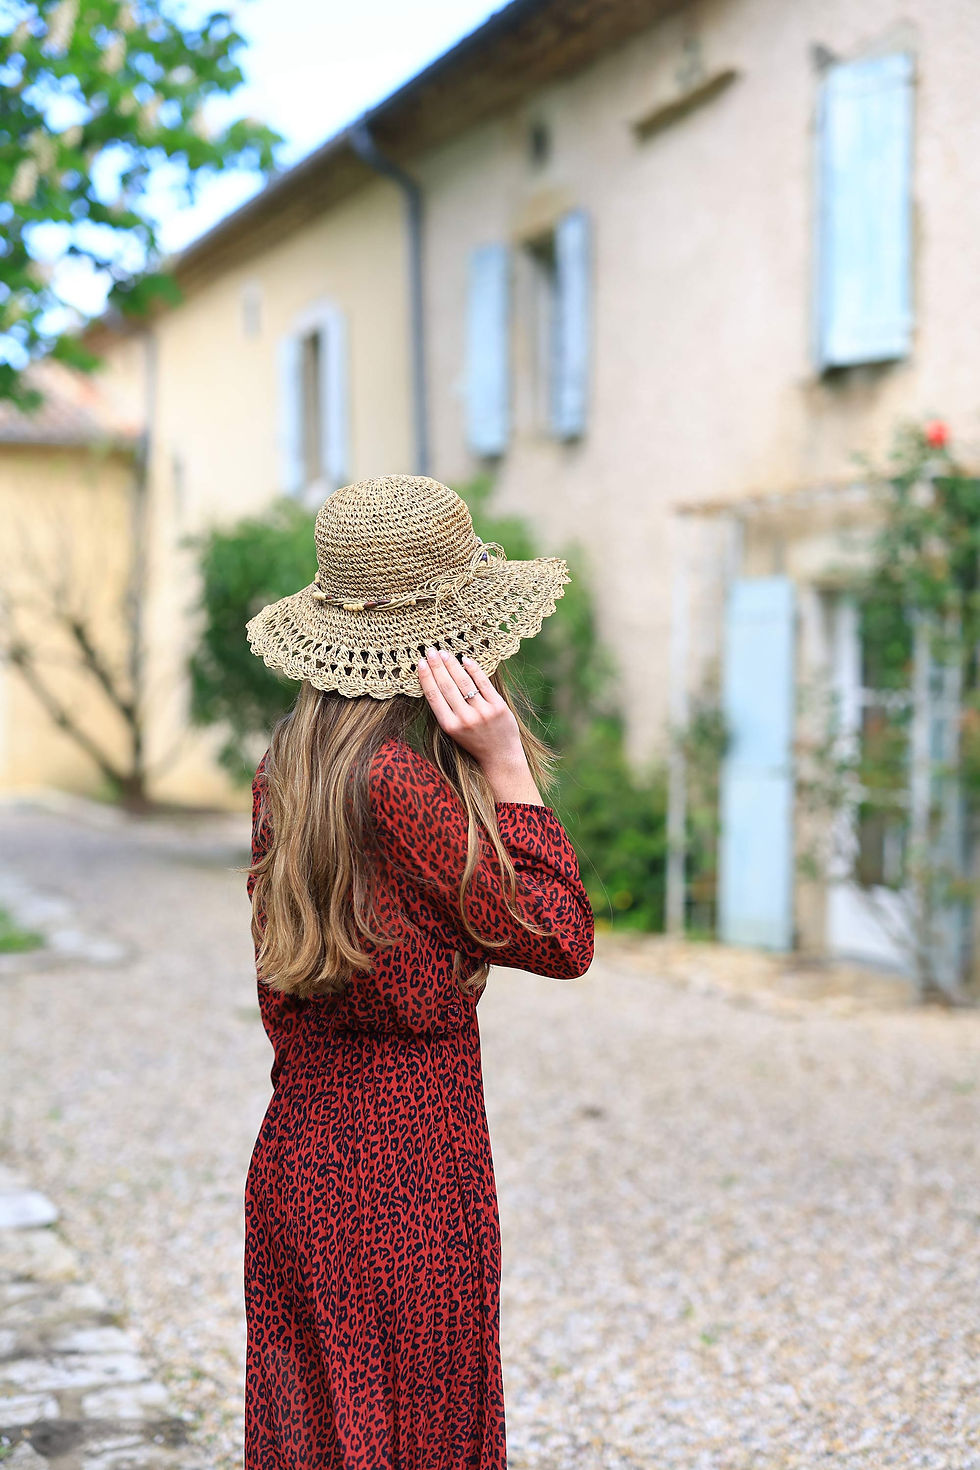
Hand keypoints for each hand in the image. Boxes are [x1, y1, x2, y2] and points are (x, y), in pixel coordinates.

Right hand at [416, 648, 542, 803]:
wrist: (500, 756)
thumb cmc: (474, 741)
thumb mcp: (454, 731)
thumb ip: (446, 710)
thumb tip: (436, 679)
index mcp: (450, 726)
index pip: (434, 696)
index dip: (426, 678)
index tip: (420, 663)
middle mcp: (465, 719)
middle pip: (447, 686)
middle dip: (437, 666)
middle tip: (430, 650)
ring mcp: (482, 712)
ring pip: (464, 682)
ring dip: (452, 664)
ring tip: (444, 653)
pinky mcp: (498, 707)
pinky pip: (483, 683)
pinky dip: (474, 670)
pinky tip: (466, 659)